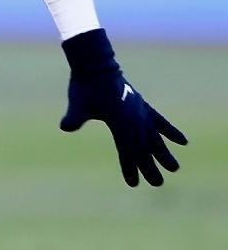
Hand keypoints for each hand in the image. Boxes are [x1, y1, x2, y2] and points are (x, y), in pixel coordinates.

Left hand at [59, 28, 186, 186]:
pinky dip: (170, 131)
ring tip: (175, 169)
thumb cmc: (84, 86)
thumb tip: (65, 127)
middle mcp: (134, 117)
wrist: (95, 65)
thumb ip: (75, 115)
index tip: (133, 184)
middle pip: (143, 147)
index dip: (130, 167)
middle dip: (150, 166)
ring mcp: (140, 111)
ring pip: (154, 136)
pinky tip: (183, 141)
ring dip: (164, 152)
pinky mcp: (142, 105)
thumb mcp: (78, 101)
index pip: (126, 149)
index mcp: (120, 120)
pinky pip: (159, 121)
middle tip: (157, 184)